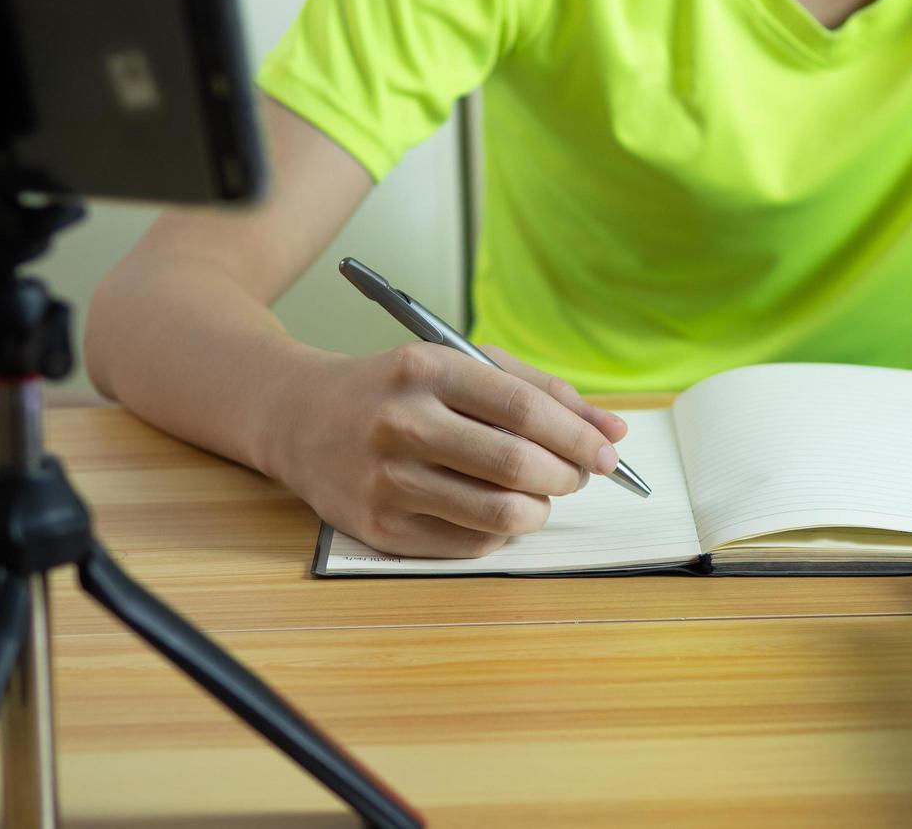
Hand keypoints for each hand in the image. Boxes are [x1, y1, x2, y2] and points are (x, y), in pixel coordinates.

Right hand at [270, 342, 628, 557]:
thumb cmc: (397, 389)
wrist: (298, 416)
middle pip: (515, 465)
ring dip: (538, 510)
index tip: (607, 452)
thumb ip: (539, 391)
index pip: (523, 409)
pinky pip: (469, 545)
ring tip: (538, 495)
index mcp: (426, 370)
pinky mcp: (378, 528)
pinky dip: (499, 533)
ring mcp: (385, 481)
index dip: (577, 436)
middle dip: (566, 476)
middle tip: (577, 476)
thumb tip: (613, 432)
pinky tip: (492, 510)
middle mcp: (402, 424)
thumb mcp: (459, 366)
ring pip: (498, 515)